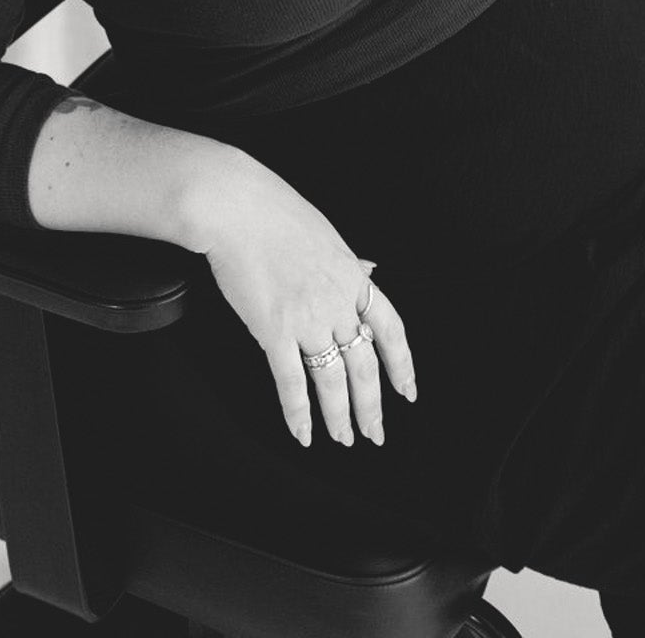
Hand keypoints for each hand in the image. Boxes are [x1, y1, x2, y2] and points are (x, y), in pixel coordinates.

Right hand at [197, 156, 416, 447]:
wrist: (237, 207)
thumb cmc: (274, 213)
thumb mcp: (327, 233)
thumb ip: (350, 261)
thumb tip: (371, 268)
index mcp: (353, 277)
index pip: (391, 330)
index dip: (402, 365)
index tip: (407, 391)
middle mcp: (336, 302)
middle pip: (365, 365)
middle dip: (372, 406)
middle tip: (374, 432)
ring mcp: (307, 318)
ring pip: (333, 381)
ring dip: (339, 416)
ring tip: (342, 438)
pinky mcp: (273, 330)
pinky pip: (291, 382)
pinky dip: (298, 412)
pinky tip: (302, 431)